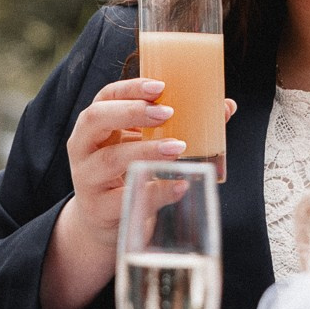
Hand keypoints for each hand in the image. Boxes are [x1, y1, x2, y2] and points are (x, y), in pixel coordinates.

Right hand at [42, 79, 234, 308]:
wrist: (104, 222)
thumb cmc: (126, 173)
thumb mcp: (142, 146)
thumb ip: (177, 125)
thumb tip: (225, 107)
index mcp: (95, 126)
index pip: (104, 96)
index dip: (129, 88)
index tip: (159, 86)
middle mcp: (84, 148)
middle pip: (95, 119)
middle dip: (131, 112)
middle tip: (167, 113)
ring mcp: (88, 179)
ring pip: (110, 159)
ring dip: (146, 150)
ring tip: (178, 146)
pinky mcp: (100, 210)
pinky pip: (126, 198)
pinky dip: (157, 191)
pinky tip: (180, 184)